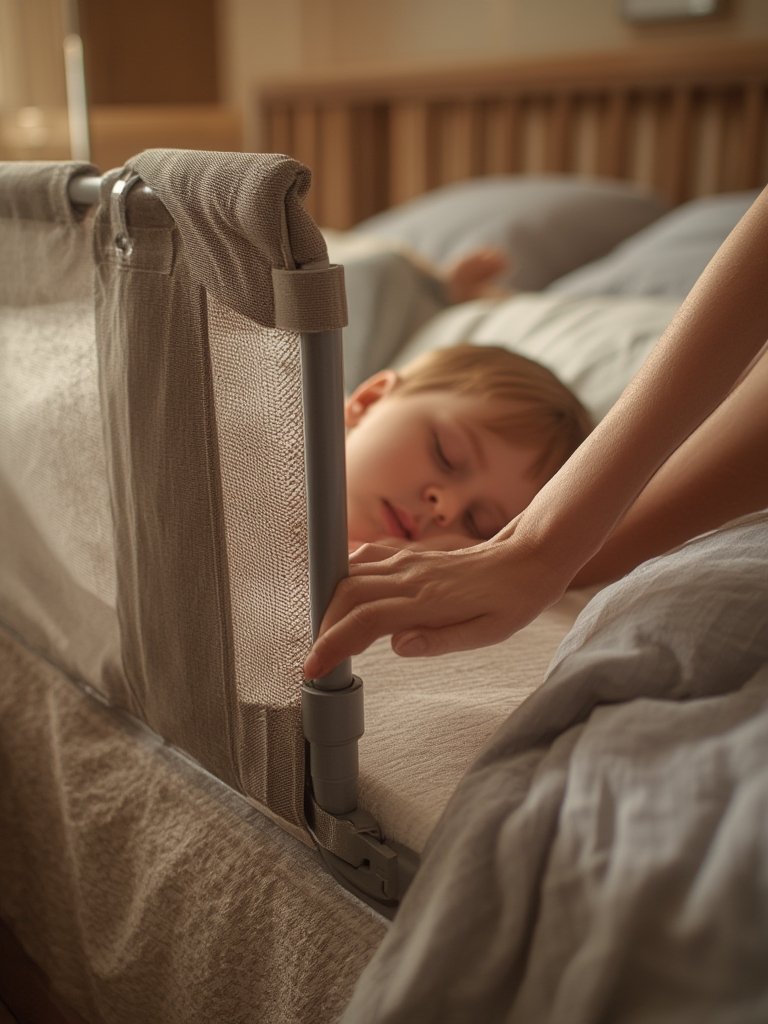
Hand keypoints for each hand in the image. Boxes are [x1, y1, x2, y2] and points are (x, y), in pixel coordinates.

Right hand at [304, 528, 568, 678]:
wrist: (529, 557)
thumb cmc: (513, 599)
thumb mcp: (489, 632)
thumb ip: (441, 639)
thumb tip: (398, 647)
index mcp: (428, 601)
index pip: (365, 622)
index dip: (332, 646)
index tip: (314, 669)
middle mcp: (411, 577)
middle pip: (347, 596)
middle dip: (324, 628)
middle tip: (318, 659)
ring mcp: (408, 562)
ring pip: (351, 575)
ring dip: (331, 603)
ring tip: (327, 633)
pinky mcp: (411, 555)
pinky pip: (366, 559)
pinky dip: (345, 576)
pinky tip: (342, 594)